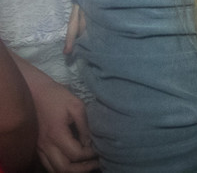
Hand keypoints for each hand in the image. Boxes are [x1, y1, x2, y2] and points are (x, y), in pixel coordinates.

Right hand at [15, 57, 97, 172]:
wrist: (35, 92)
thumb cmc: (57, 96)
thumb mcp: (76, 105)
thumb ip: (84, 126)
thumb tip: (91, 142)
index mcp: (56, 134)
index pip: (76, 154)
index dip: (90, 155)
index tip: (100, 149)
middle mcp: (45, 145)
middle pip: (64, 169)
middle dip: (83, 168)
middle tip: (97, 162)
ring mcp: (39, 148)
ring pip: (55, 170)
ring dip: (72, 170)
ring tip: (88, 164)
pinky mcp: (37, 148)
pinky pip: (49, 165)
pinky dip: (62, 168)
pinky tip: (74, 162)